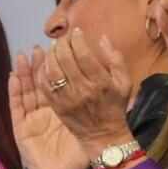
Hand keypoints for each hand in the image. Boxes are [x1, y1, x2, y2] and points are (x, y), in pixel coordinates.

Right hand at [10, 48, 89, 168]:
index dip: (58, 65)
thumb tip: (102, 85)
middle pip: (41, 83)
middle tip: (42, 46)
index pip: (58, 82)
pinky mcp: (20, 127)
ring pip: (26, 90)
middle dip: (41, 64)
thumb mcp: (89, 124)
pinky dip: (13, 90)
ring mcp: (31, 118)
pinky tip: (13, 76)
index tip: (61, 48)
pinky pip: (15, 106)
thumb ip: (93, 105)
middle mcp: (45, 111)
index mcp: (62, 109)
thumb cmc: (78, 154)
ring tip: (24, 55)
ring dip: (25, 72)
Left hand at [37, 30, 132, 158]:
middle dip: (62, 43)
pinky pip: (44, 84)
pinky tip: (47, 64)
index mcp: (100, 82)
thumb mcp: (125, 82)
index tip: (77, 32)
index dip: (77, 39)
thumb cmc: (115, 106)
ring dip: (50, 55)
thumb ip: (116, 59)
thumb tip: (102, 38)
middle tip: (64, 38)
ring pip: (52, 70)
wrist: (104, 136)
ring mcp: (66, 99)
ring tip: (55, 49)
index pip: (83, 54)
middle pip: (65, 59)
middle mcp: (81, 89)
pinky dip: (42, 71)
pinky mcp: (56, 106)